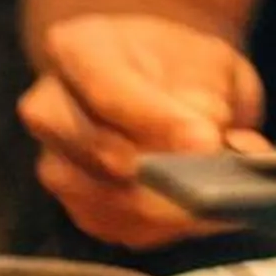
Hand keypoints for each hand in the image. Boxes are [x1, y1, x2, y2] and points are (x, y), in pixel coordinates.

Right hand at [19, 13, 266, 248]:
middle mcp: (48, 107)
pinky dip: (166, 225)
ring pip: (107, 198)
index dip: (158, 120)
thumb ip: (214, 96)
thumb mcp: (211, 59)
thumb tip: (227, 145)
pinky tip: (204, 214)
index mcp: (75, 48)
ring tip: (221, 198)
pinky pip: (119, 227)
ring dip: (169, 205)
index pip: (107, 89)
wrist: (159, 82)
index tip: (205, 141)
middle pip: (99, 151)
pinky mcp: (77, 207)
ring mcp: (56, 163)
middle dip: (164, 172)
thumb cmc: (183, 64)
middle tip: (217, 179)